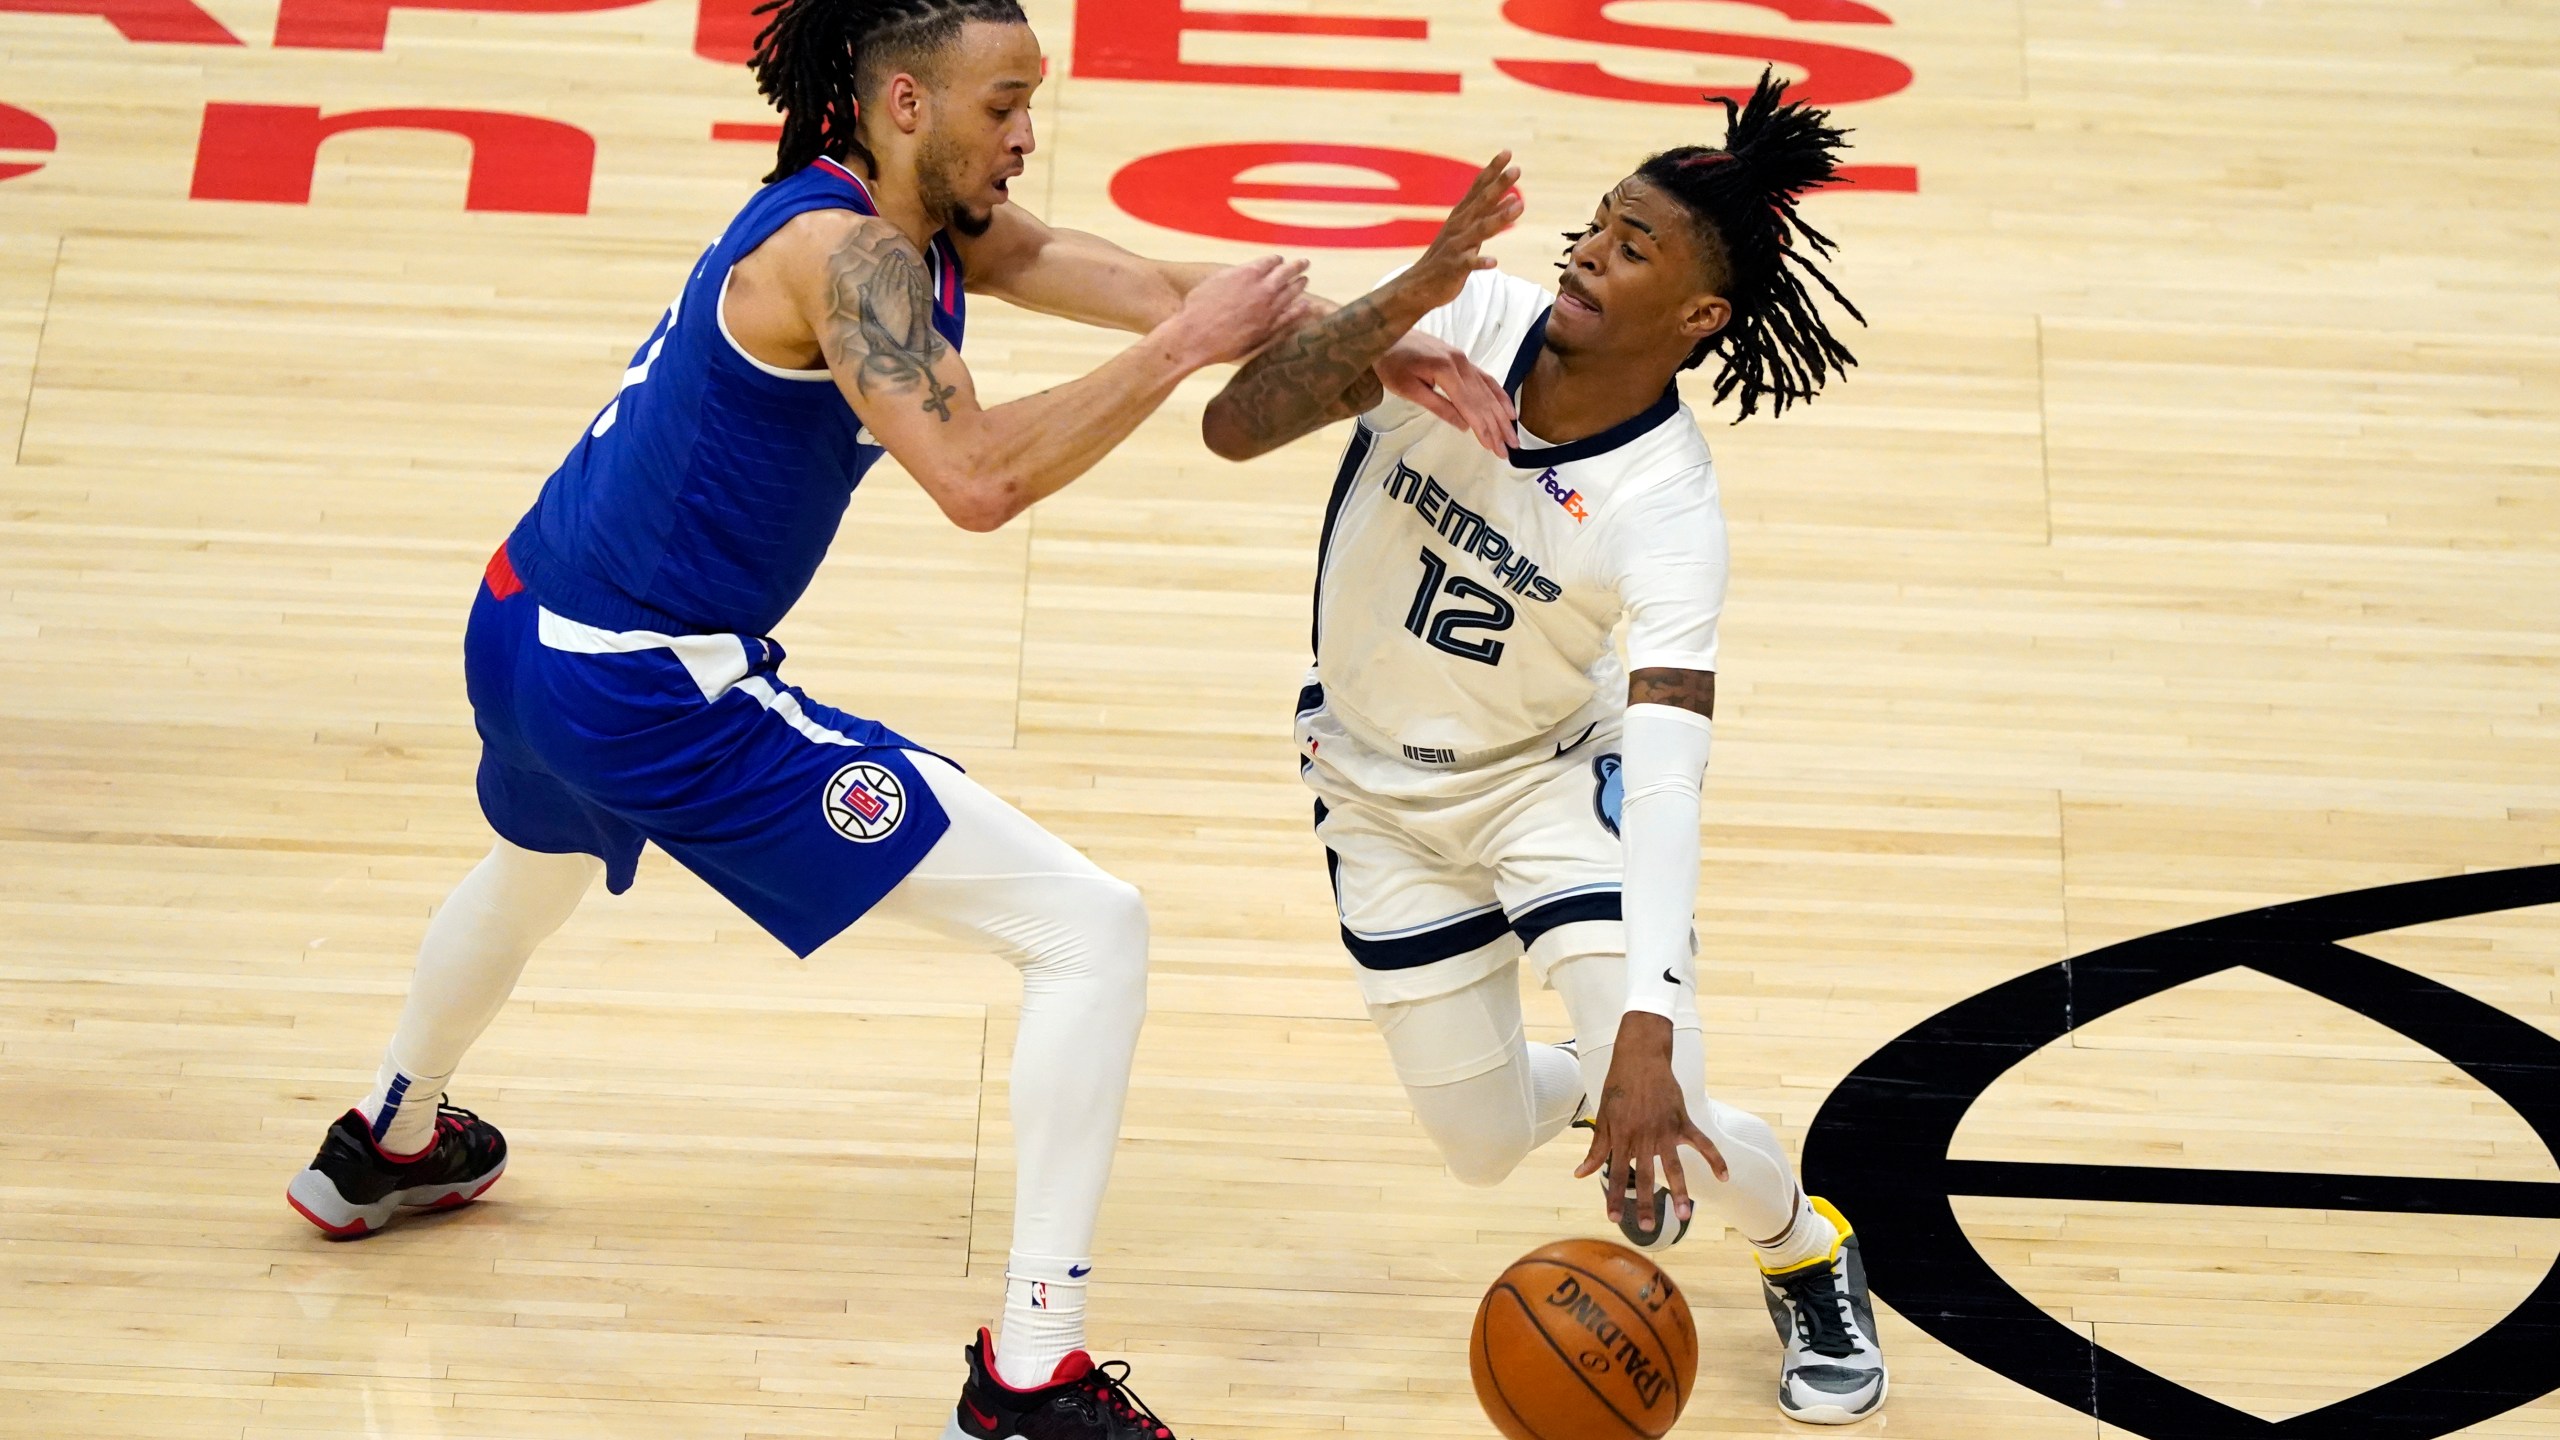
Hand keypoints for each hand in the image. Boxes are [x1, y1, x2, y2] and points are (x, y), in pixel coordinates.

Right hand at [1166, 255, 1312, 367]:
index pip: (1270, 261)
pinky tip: (1306, 305)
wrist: (1196, 335)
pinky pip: (1290, 316)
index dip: (1276, 260)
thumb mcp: (1215, 281)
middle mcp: (1262, 288)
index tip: (1280, 260)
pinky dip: (1299, 309)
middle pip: (1286, 273)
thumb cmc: (1198, 308)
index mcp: (1248, 272)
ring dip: (1300, 285)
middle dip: (1297, 266)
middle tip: (1305, 263)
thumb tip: (1243, 273)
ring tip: (1305, 280)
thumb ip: (1234, 275)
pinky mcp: (1269, 327)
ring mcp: (1268, 308)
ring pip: (1291, 293)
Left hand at [1376, 331, 1514, 454]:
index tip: (1494, 448)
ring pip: (1488, 391)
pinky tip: (1508, 410)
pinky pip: (1485, 379)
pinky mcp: (1462, 359)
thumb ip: (1438, 406)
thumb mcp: (1409, 390)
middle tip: (1509, 449)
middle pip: (1483, 400)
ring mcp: (1464, 360)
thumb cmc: (1392, 365)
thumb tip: (1464, 426)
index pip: (1470, 405)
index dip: (1483, 428)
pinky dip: (1498, 395)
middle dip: (1497, 426)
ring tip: (1512, 435)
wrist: (1388, 336)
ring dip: (1502, 415)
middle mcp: (1461, 363)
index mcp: (1446, 371)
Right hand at [1388, 152, 1523, 316]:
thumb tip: (1515, 198)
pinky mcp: (1453, 267)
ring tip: (1519, 206)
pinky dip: (1481, 262)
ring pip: (1480, 229)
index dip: (1492, 170)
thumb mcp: (1468, 232)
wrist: (1417, 287)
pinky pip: (1469, 264)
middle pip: (1481, 202)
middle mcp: (1458, 227)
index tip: (1507, 153)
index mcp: (1461, 216)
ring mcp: (1455, 246)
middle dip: (1498, 185)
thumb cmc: (1446, 258)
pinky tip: (1494, 262)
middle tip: (1517, 169)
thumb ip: (1490, 216)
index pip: (1478, 188)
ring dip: (1499, 217)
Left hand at [1573, 1011, 1725, 1236]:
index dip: (1614, 1197)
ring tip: (1684, 1215)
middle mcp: (1643, 1136)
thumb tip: (1581, 1174)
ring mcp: (1665, 1129)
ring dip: (1679, 1191)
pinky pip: (1702, 1142)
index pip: (1615, 1173)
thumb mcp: (1603, 1116)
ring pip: (1673, 1166)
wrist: (1641, 1056)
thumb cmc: (1618, 1086)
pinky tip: (1725, 1176)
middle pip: (1644, 1175)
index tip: (1613, 1219)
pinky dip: (1715, 1158)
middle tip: (1647, 1227)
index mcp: (1621, 1136)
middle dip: (1645, 1203)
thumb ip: (1596, 1148)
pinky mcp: (1683, 1120)